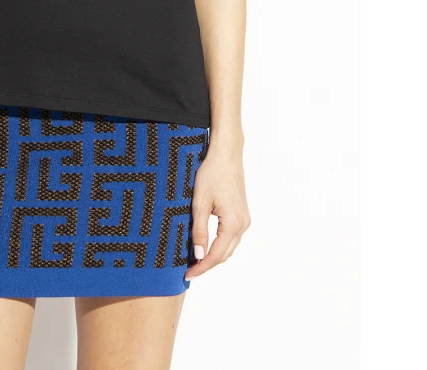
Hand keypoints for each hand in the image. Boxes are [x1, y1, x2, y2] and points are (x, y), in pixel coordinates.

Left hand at [185, 145, 250, 278]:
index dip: (202, 267)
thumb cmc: (211, 174)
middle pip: (225, 254)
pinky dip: (219, 244)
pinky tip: (206, 245)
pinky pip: (230, 236)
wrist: (226, 155)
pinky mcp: (241, 214)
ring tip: (194, 261)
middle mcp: (242, 225)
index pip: (216, 255)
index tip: (187, 275)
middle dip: (207, 264)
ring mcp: (244, 219)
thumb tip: (198, 256)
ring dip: (213, 255)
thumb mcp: (200, 203)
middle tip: (188, 271)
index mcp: (233, 224)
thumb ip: (199, 231)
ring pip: (229, 246)